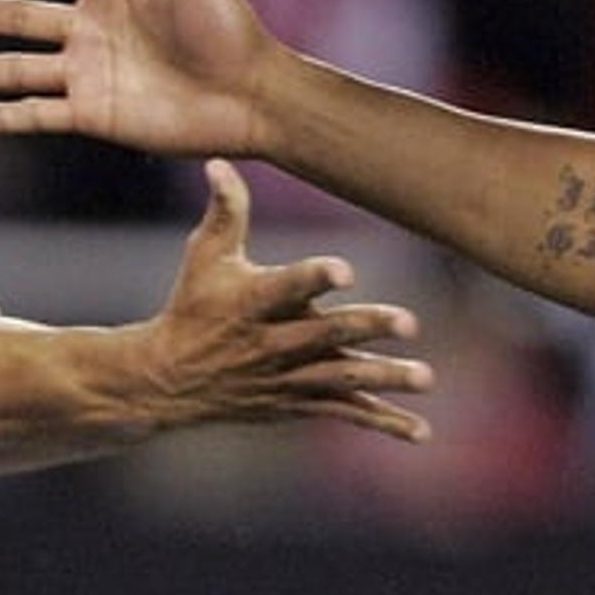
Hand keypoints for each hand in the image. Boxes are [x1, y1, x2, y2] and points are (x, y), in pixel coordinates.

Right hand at [140, 159, 431, 441]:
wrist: (169, 380)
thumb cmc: (192, 304)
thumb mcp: (204, 256)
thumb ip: (225, 211)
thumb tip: (219, 162)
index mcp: (250, 302)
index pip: (284, 287)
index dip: (313, 278)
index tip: (346, 271)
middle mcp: (270, 342)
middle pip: (324, 335)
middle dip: (366, 328)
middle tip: (409, 322)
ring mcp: (287, 377)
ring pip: (341, 379)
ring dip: (385, 378)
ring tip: (425, 376)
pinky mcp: (299, 402)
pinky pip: (345, 413)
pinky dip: (383, 422)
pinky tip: (421, 432)